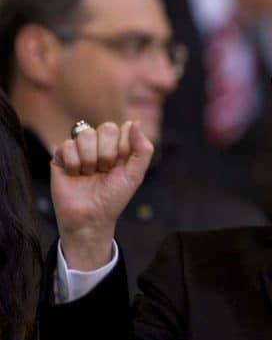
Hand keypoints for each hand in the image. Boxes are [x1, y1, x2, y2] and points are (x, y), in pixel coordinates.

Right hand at [51, 121, 153, 270]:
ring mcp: (80, 148)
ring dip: (90, 159)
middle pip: (107, 127)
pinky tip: (75, 175)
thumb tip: (135, 121)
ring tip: (89, 174)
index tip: (120, 166)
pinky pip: (67, 145)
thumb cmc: (113, 198)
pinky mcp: (61, 155)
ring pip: (86, 134)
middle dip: (108, 154)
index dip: (124, 148)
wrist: (89, 218)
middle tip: (105, 171)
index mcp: (119, 146)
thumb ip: (143, 149)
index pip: (125, 128)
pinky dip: (74, 164)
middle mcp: (100, 144)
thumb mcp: (135, 176)